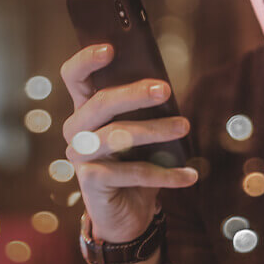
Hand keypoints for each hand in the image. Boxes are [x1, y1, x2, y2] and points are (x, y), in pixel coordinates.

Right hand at [60, 44, 197, 263]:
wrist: (127, 215)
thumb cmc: (135, 164)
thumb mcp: (141, 134)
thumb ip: (145, 111)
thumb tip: (164, 87)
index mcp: (85, 109)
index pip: (73, 76)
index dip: (86, 60)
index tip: (111, 48)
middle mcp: (76, 130)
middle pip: (100, 103)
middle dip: (134, 94)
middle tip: (166, 89)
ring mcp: (80, 156)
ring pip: (117, 135)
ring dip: (155, 130)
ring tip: (184, 127)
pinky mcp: (91, 182)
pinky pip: (133, 172)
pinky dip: (166, 174)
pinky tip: (190, 175)